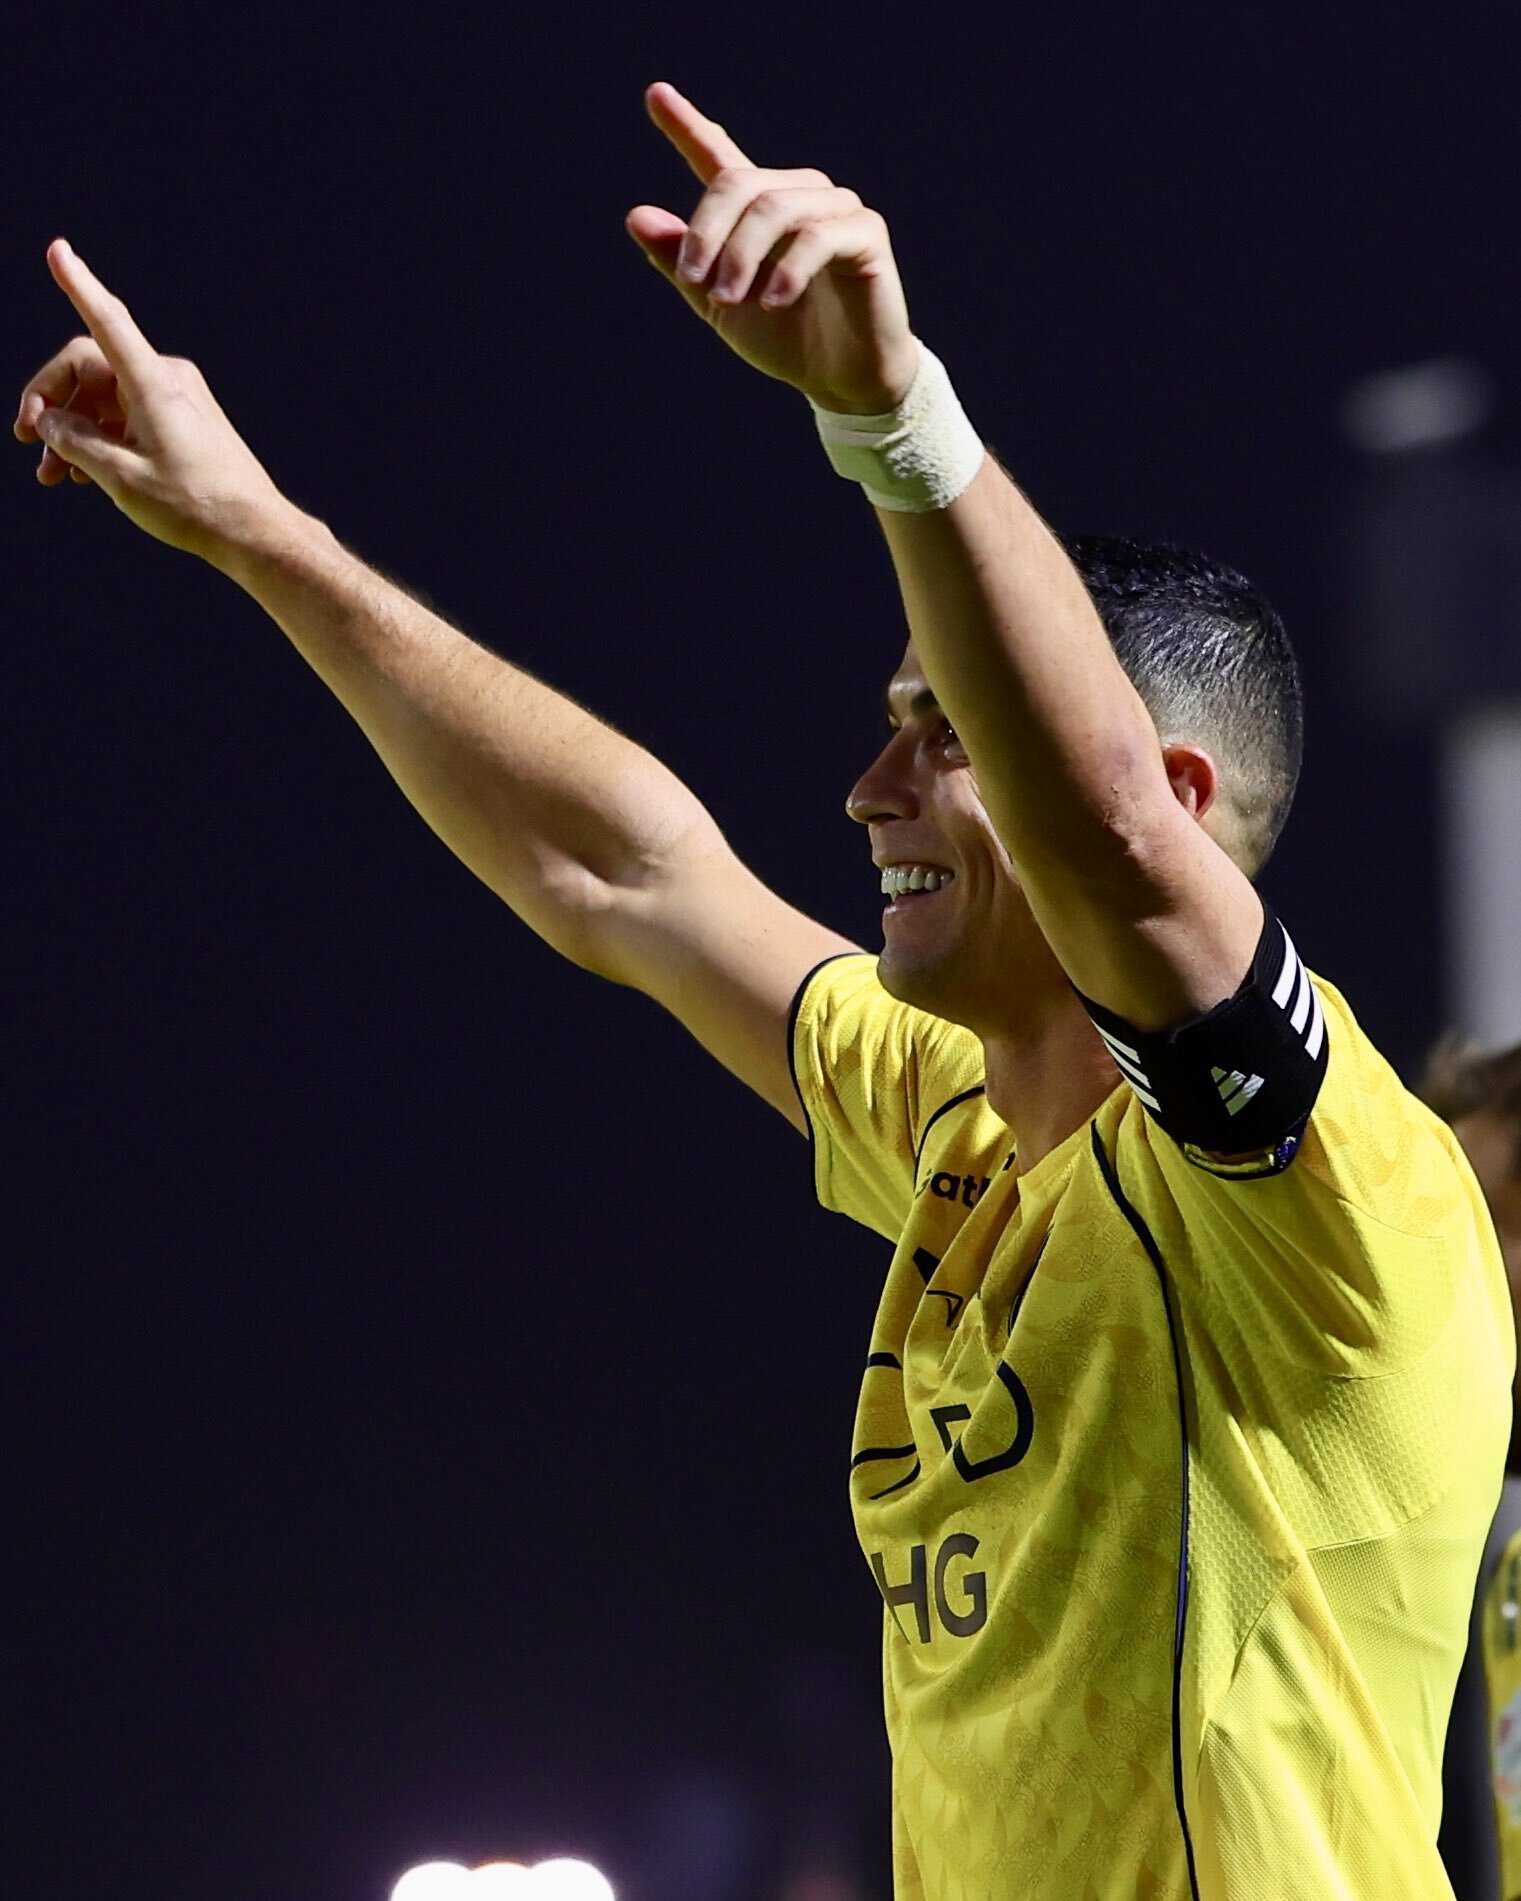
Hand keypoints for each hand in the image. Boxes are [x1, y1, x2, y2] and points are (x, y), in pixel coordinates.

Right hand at [14, 240, 292, 565]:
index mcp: (152, 383)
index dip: (78, 284)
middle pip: (89, 369)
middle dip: (52, 404)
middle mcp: (166, 379)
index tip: (58, 250)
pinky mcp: (183, 420)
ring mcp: (177, 399)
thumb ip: (74, 442)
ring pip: (105, 398)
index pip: (105, 320)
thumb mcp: (120, 477)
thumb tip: (50, 421)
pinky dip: (101, 436)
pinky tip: (82, 472)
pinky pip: (128, 414)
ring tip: (53, 475)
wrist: (254, 532)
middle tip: (28, 443)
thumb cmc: (196, 506)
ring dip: (73, 429)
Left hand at [626, 83, 918, 414]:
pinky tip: (773, 302)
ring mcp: (835, 209)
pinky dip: (788, 271)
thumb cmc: (785, 340)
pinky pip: (818, 236)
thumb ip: (681, 263)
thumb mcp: (718, 305)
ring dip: (741, 255)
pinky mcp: (866, 233)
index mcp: (758, 208)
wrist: (842, 378)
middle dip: (707, 232)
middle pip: (739, 183)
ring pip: (774, 208)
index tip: (656, 95)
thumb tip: (636, 216)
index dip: (686, 126)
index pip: (718, 156)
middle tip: (694, 281)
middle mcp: (797, 195)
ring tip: (728, 300)